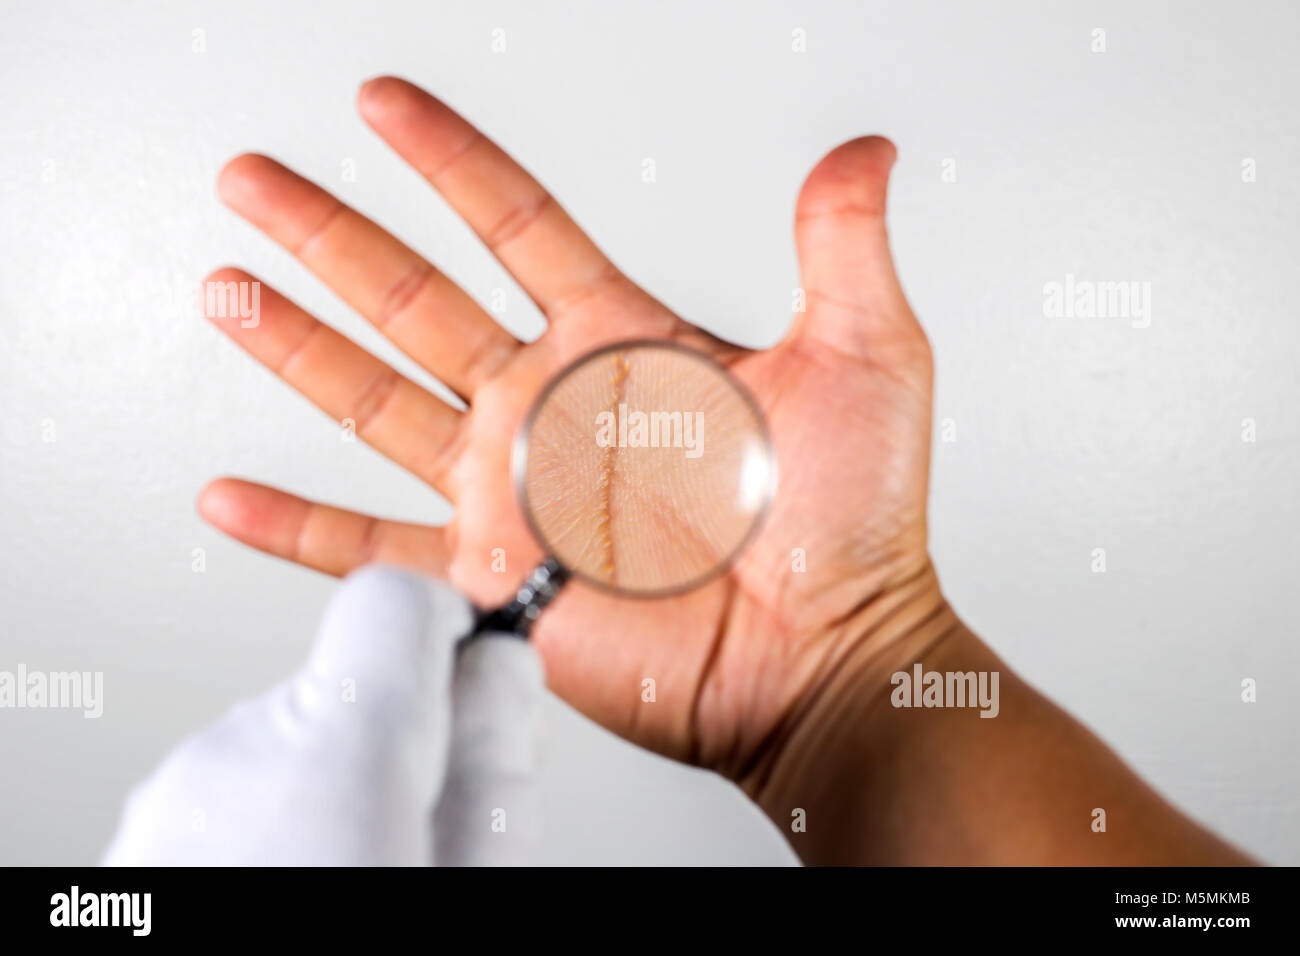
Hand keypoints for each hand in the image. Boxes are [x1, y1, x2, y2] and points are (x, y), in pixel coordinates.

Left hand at [102, 567, 544, 865]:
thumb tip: (502, 668)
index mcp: (334, 748)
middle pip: (352, 680)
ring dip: (339, 786)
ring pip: (295, 739)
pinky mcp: (152, 829)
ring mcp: (182, 793)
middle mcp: (238, 749)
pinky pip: (242, 786)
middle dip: (404, 734)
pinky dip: (283, 821)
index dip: (453, 636)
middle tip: (435, 827)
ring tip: (370, 865)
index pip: (396, 602)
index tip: (478, 685)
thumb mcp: (479, 868)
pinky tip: (309, 875)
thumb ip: (496, 754)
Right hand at [199, 77, 946, 796]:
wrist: (823, 660)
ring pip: (373, 404)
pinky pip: (366, 550)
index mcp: (619, 344)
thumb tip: (865, 150)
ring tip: (225, 288)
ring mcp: (508, 494)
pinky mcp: (485, 580)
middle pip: (411, 300)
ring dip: (294, 348)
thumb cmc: (855, 524)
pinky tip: (230, 496)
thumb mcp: (863, 357)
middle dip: (327, 236)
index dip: (445, 161)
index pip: (514, 226)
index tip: (382, 104)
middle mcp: (548, 410)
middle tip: (253, 179)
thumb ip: (841, 245)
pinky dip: (293, 529)